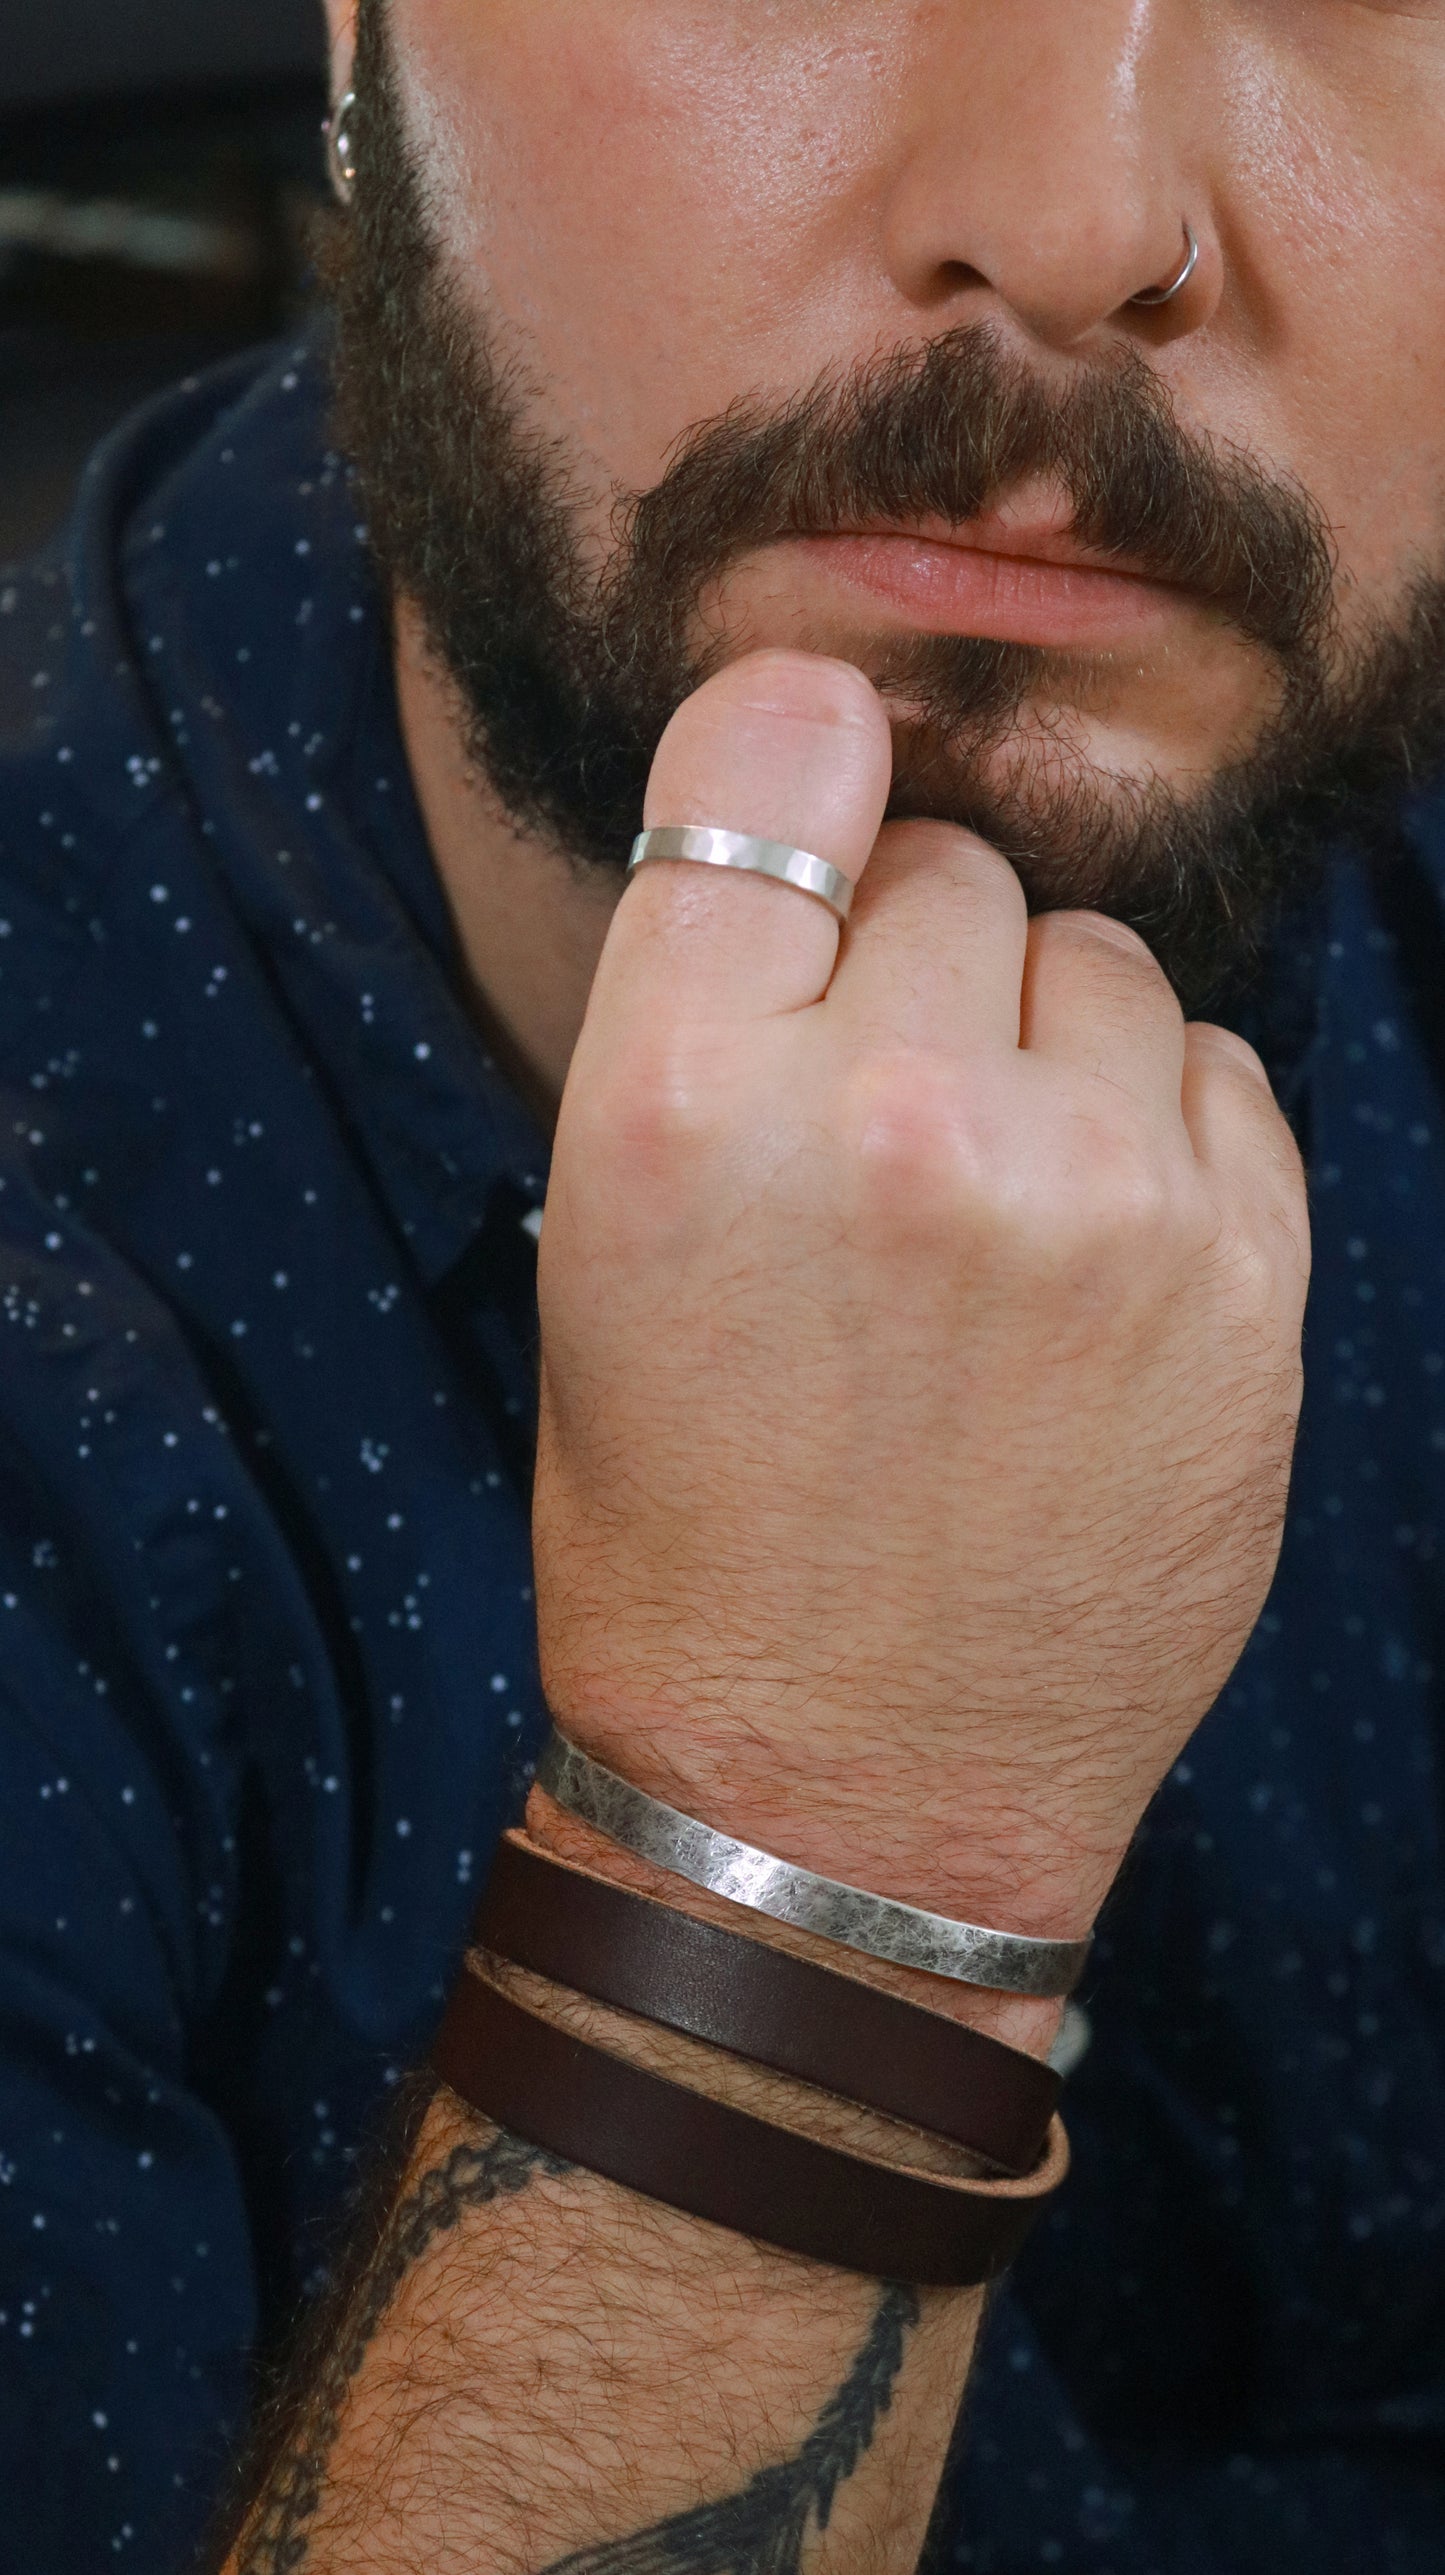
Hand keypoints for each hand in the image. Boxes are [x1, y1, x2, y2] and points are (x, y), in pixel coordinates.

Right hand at [532, 651, 1308, 1943]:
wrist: (845, 1787)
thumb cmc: (695, 1526)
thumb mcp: (604, 1252)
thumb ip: (711, 1015)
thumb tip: (835, 793)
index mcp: (680, 1105)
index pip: (771, 753)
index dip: (797, 763)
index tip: (818, 797)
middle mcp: (892, 1118)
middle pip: (949, 864)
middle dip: (913, 964)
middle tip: (877, 1125)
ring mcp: (1089, 1193)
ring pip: (1096, 959)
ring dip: (1044, 1044)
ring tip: (991, 1211)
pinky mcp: (1238, 1269)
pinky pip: (1214, 1069)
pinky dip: (1155, 1130)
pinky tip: (1090, 1260)